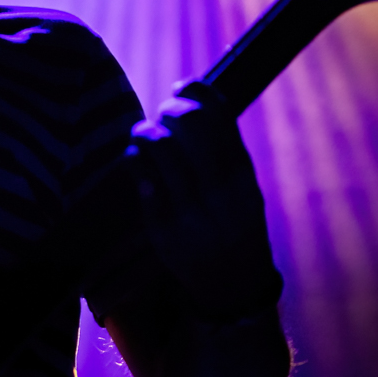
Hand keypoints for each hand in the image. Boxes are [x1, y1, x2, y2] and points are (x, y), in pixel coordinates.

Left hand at [127, 80, 281, 321]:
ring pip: (160, 146)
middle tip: (161, 116)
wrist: (233, 288)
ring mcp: (192, 211)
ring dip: (144, 131)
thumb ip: (226, 147)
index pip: (220, 115)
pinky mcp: (163, 229)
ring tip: (143, 136)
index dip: (195, 90)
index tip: (180, 88)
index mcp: (243, 177)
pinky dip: (134, 160)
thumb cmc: (234, 226)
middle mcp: (221, 192)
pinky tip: (136, 161)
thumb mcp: (243, 188)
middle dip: (169, 109)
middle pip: (189, 123)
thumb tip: (200, 93)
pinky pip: (142, 179)